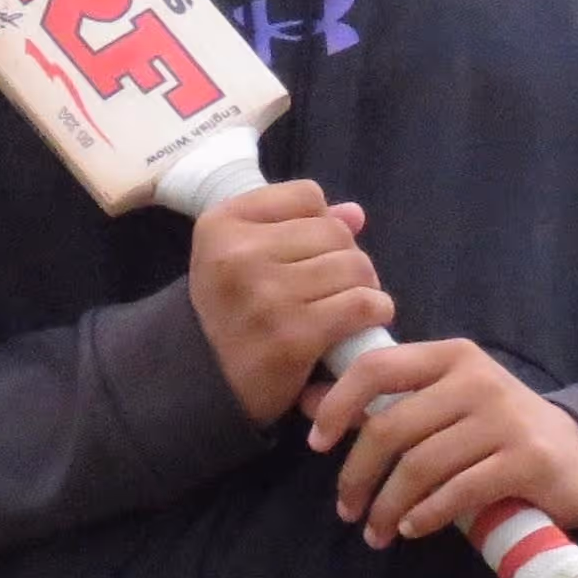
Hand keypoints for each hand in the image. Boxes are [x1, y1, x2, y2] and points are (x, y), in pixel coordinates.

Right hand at [188, 179, 395, 425]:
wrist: (203, 382)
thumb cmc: (229, 311)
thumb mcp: (240, 256)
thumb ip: (295, 226)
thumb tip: (355, 214)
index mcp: (222, 224)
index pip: (307, 196)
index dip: (321, 221)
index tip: (311, 251)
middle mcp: (240, 254)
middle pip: (335, 232)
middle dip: (347, 257)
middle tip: (337, 284)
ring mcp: (266, 296)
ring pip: (354, 266)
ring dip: (365, 285)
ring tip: (350, 303)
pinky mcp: (293, 337)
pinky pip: (361, 305)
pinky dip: (374, 310)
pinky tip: (365, 320)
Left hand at [309, 340, 577, 548]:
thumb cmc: (494, 430)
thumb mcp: (441, 403)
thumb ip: (381, 400)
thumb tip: (306, 402)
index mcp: (450, 356)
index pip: (377, 367)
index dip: (338, 406)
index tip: (316, 446)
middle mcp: (476, 379)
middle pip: (392, 426)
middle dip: (357, 475)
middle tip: (346, 510)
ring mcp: (504, 418)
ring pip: (420, 465)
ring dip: (387, 506)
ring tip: (374, 533)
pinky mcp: (525, 460)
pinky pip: (458, 491)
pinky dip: (425, 515)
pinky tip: (410, 529)